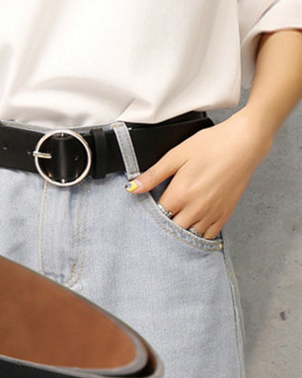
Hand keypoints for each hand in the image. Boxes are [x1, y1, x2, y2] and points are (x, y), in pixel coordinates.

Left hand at [125, 109, 273, 238]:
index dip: (151, 215)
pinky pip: (209, 235)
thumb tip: (132, 188)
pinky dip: (199, 235)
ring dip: (181, 232)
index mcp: (180, 194)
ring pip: (190, 235)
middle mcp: (196, 208)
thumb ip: (153, 175)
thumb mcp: (176, 155)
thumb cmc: (211, 145)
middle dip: (165, 226)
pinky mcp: (226, 214)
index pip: (158, 216)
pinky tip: (194, 228)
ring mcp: (212, 213)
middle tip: (163, 218)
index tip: (150, 211)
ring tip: (177, 222)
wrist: (245, 142)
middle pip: (173, 230)